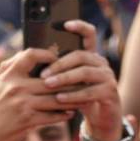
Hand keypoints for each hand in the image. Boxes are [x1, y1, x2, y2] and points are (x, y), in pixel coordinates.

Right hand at [0, 47, 76, 140]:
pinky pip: (52, 116)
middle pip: (51, 80)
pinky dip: (63, 115)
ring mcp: (22, 104)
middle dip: (69, 81)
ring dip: (71, 100)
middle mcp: (14, 87)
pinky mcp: (28, 120)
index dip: (47, 55)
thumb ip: (8, 69)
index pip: (29, 55)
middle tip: (82, 81)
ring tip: (81, 98)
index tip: (58, 60)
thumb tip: (26, 56)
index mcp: (7, 75)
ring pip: (56, 98)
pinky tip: (69, 113)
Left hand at [39, 20, 121, 140]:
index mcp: (89, 55)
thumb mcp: (65, 78)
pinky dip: (74, 95)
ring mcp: (108, 76)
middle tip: (42, 74)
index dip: (79, 27)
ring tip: (48, 84)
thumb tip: (28, 54)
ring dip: (64, 79)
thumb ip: (54, 66)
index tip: (65, 23)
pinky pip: (91, 91)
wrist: (99, 117)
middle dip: (59, 64)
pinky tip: (60, 98)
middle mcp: (101, 62)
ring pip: (85, 73)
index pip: (88, 34)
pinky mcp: (111, 92)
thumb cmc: (76, 93)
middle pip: (81, 55)